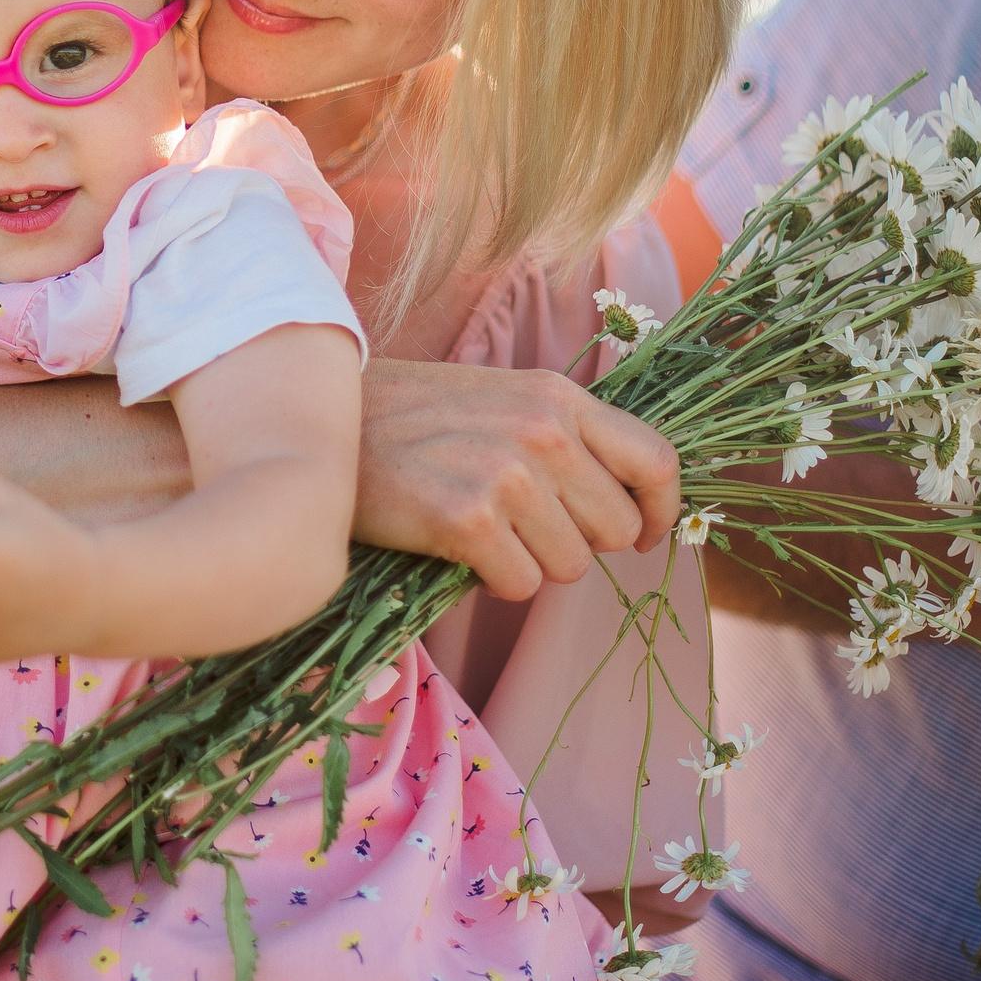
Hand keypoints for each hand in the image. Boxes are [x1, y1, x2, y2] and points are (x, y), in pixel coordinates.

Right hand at [354, 358, 679, 599]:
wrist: (320, 423)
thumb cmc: (408, 417)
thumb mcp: (497, 398)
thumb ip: (561, 433)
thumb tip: (623, 507)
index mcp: (556, 396)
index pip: (657, 462)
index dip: (660, 512)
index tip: (641, 536)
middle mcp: (542, 430)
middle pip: (615, 528)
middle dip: (578, 543)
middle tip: (525, 530)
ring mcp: (506, 474)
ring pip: (570, 566)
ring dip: (531, 563)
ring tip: (483, 533)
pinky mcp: (467, 520)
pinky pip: (520, 585)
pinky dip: (492, 581)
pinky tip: (457, 550)